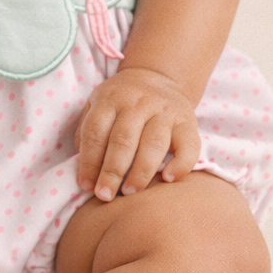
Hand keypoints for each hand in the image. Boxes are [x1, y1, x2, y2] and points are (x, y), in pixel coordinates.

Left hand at [75, 66, 201, 200]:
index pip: (96, 132)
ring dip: (140, 173)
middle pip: (123, 139)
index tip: (87, 186)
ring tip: (129, 192)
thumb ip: (86, 133)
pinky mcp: (188, 121)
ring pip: (153, 144)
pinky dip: (180, 164)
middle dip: (112, 172)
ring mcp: (164, 111)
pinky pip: (188, 145)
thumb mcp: (96, 105)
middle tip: (105, 196)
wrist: (156, 77)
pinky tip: (168, 179)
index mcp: (110, 99)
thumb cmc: (121, 102)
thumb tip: (84, 171)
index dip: (89, 162)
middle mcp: (138, 102)